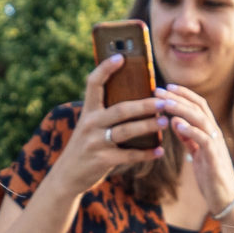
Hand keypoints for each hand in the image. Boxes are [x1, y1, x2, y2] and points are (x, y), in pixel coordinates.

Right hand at [44, 55, 166, 195]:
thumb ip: (105, 113)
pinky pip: (129, 155)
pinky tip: (160, 150)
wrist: (67, 176)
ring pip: (126, 131)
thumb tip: (137, 98)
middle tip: (164, 101)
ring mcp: (95, 142)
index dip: (105, 68)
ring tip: (165, 122)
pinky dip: (146, 153)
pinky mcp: (102, 160)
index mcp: (88, 111)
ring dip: (148, 126)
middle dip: (145, 105)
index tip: (121, 56)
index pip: (93, 83)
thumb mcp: (89, 126)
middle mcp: (90, 124)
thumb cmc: (86, 146)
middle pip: (121, 109)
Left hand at [154, 85, 233, 217]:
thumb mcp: (196, 152)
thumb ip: (187, 137)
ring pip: (200, 119)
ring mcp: (216, 144)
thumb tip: (174, 121)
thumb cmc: (210, 175)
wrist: (225, 198)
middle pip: (198, 107)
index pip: (198, 105)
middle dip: (177, 97)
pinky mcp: (214, 158)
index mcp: (210, 131)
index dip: (183, 94)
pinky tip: (176, 125)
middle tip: (158, 90)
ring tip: (165, 104)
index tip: (166, 87)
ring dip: (181, 109)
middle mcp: (214, 133)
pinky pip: (203, 139)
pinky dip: (190, 130)